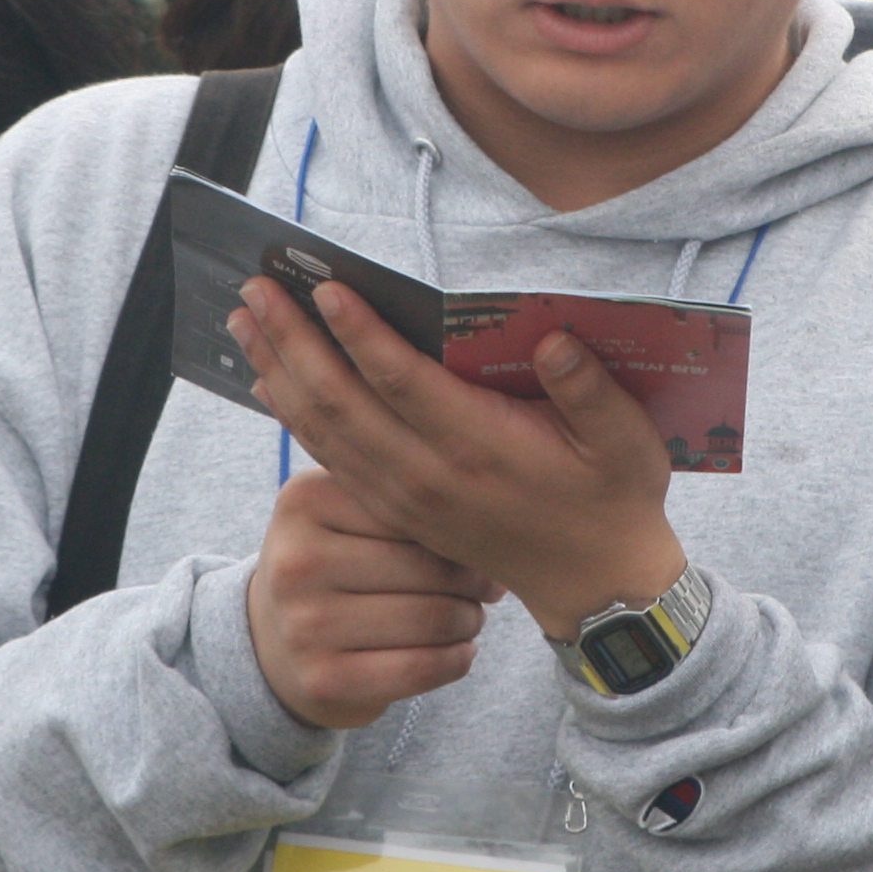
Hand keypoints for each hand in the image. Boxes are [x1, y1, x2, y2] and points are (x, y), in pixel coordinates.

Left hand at [227, 276, 683, 639]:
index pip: (401, 383)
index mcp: (479, 449)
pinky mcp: (394, 510)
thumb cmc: (613, 498)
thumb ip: (590, 391)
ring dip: (278, 372)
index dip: (359, 334)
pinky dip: (293, 416)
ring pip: (323, 431)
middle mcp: (427, 475)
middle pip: (341, 402)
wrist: (592, 583)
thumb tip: (556, 340)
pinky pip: (329, 459)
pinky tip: (271, 380)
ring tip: (245, 320)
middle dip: (293, 341)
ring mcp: (404, 497)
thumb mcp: (627, 444)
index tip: (326, 288)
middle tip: (257, 288)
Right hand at [245, 465, 502, 732]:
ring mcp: (304, 625)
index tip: (481, 540)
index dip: (461, 528)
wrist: (273, 642)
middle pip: (430, 567)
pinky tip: (460, 651)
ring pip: (433, 619)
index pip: (416, 508)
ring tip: (470, 617)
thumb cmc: (337, 565)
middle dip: (474, 580)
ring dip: (470, 621)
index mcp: (305, 500)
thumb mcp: (348, 514)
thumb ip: (407, 502)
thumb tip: (499, 528)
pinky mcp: (324, 679)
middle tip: (485, 587)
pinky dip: (458, 660)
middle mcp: (296, 561)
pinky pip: (422, 668)